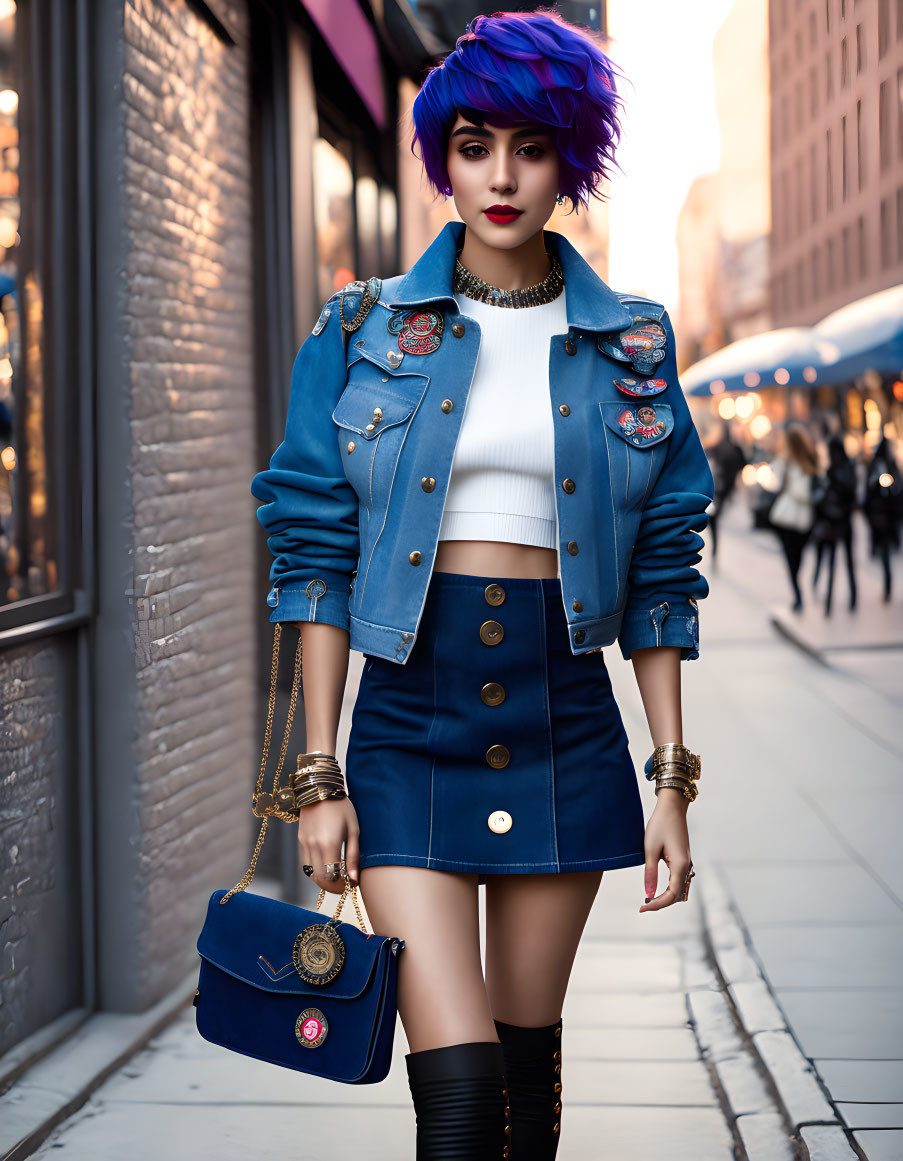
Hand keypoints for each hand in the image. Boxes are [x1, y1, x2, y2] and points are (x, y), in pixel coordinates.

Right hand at [298, 797, 360, 893]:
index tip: (350, 885)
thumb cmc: (342, 808)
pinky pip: (306, 863)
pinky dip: (316, 869)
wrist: (320, 789)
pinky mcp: (300, 840)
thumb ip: (353, 856)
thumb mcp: (353, 830)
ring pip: (311, 873)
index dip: (341, 886)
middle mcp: (313, 846)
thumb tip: (354, 880)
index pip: (332, 877)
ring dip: (323, 879)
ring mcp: (304, 844)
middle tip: (344, 884)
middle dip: (332, 886)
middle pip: (320, 879)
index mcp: (329, 844)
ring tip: (336, 875)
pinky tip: (326, 865)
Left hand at [639, 791, 692, 912]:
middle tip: (643, 906)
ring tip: (649, 899)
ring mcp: (686, 863)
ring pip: (680, 889)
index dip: (657, 904)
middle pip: (678, 895)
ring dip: (667, 897)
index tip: (642, 908)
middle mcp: (686, 866)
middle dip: (662, 903)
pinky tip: (657, 887)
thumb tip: (648, 894)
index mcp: (679, 865)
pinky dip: (669, 888)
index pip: (671, 895)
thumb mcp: (650, 849)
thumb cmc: (660, 825)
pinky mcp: (683, 859)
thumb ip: (650, 873)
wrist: (672, 807)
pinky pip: (678, 879)